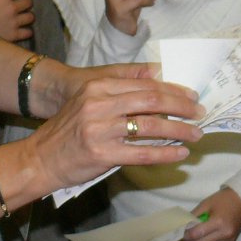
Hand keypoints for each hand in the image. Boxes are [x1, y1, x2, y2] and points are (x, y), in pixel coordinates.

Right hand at [0, 0, 36, 42]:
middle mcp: (12, 8)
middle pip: (28, 2)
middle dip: (27, 2)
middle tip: (22, 4)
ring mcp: (15, 22)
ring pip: (31, 17)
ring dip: (28, 16)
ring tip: (24, 17)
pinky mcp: (15, 35)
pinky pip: (28, 32)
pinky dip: (28, 31)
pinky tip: (25, 31)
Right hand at [25, 68, 203, 188]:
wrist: (40, 158)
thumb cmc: (69, 130)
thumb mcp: (89, 101)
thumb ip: (120, 91)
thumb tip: (159, 83)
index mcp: (98, 87)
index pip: (144, 85)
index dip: (173, 89)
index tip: (191, 95)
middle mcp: (99, 104)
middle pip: (152, 101)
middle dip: (181, 106)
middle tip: (200, 112)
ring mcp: (100, 130)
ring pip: (151, 127)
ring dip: (179, 130)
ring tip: (196, 134)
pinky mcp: (103, 154)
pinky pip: (143, 153)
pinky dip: (165, 154)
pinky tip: (180, 154)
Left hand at [181, 187, 240, 240]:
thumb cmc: (223, 200)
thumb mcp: (206, 204)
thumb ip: (193, 216)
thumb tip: (181, 227)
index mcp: (218, 222)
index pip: (196, 234)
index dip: (184, 235)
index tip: (176, 234)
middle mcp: (224, 234)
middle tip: (177, 240)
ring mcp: (228, 240)